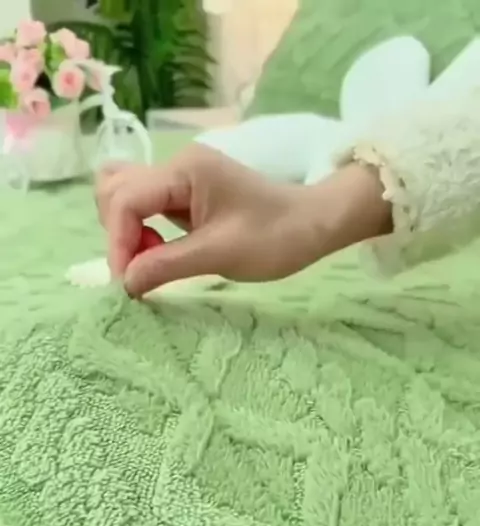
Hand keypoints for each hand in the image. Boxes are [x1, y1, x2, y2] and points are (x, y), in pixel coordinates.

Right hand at [95, 143, 391, 296]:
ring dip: (125, 231)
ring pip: (124, 195)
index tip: (127, 282)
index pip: (126, 200)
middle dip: (118, 234)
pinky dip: (140, 231)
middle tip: (141, 270)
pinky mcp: (185, 194)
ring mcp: (179, 178)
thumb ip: (166, 265)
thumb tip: (125, 282)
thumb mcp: (219, 255)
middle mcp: (175, 165)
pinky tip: (159, 253)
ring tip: (152, 260)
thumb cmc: (274, 237)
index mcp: (184, 170)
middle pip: (115, 190)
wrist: (313, 225)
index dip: (119, 242)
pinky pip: (144, 207)